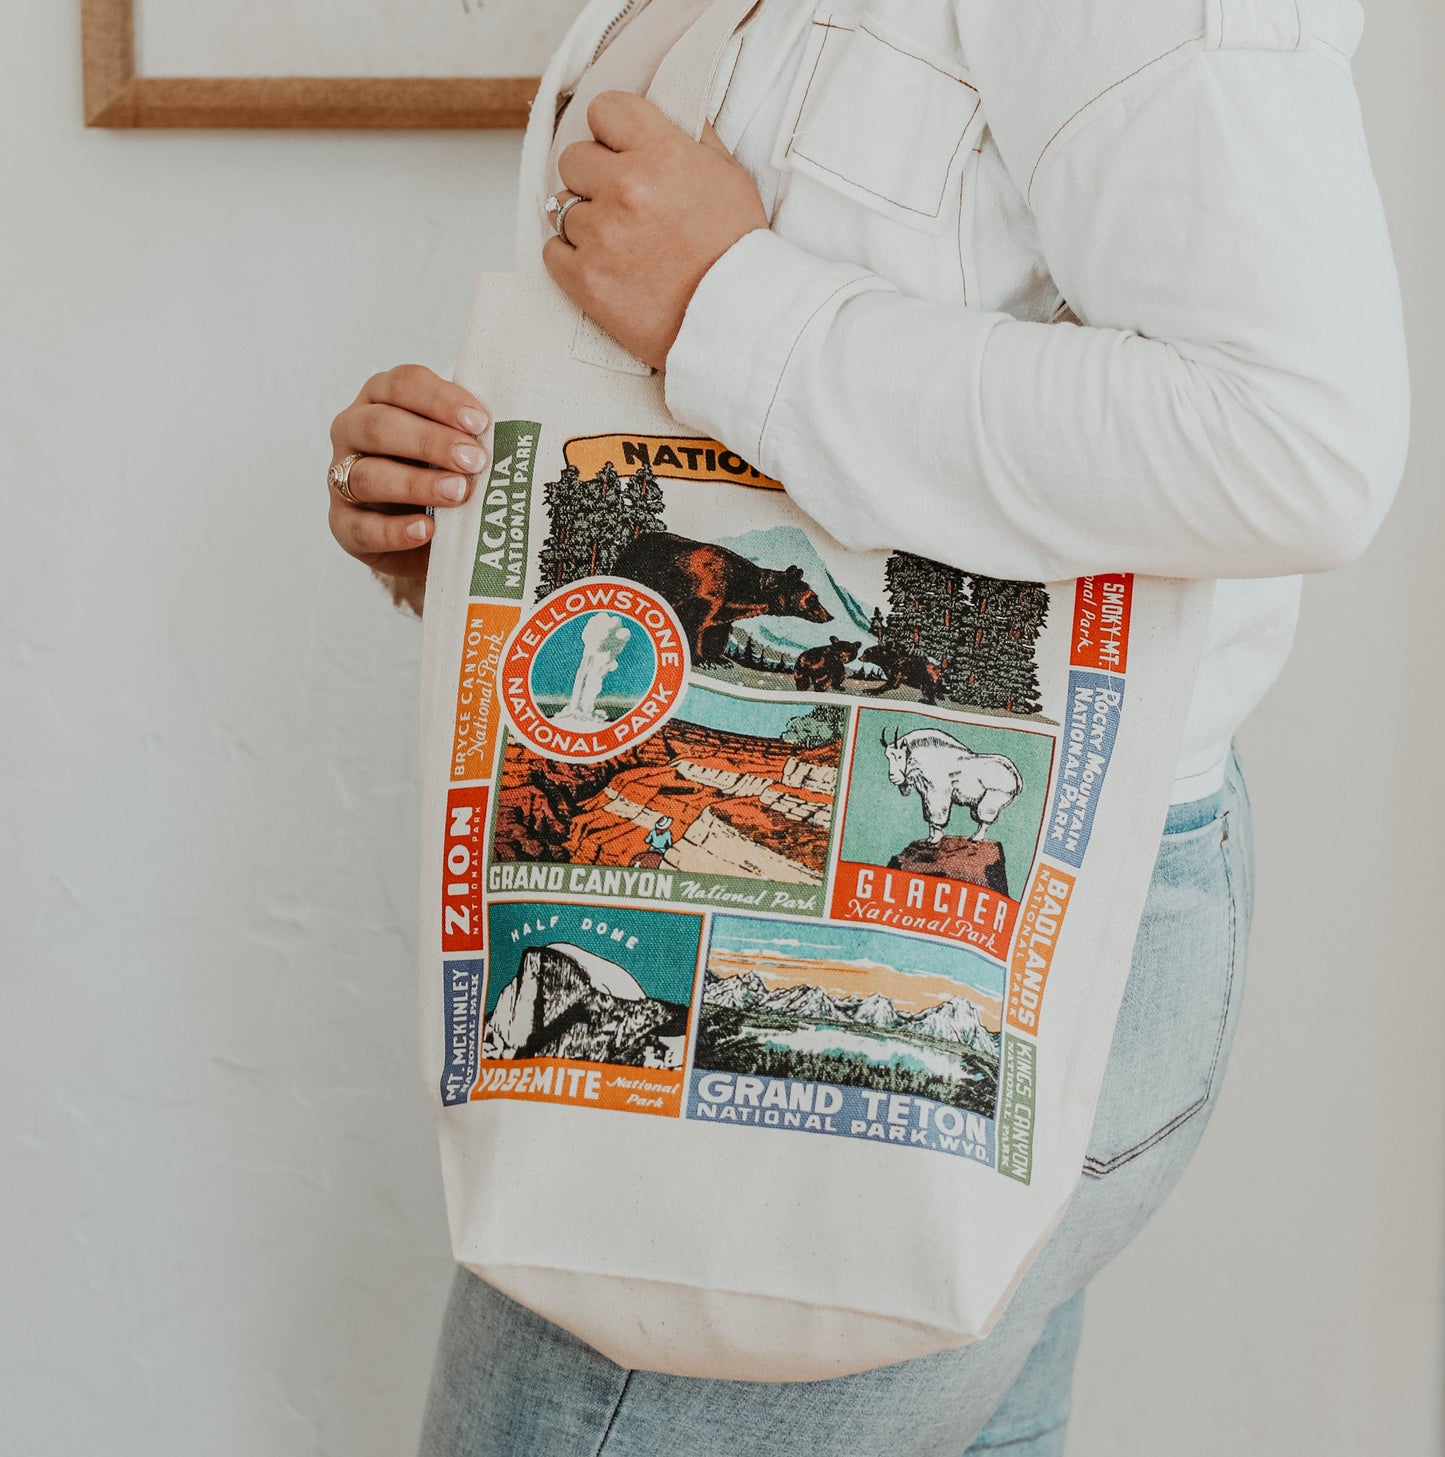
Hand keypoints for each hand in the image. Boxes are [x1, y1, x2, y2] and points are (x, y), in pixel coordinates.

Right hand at [328, 365, 489, 588]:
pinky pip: (363, 527)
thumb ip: (470, 432)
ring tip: (459, 493)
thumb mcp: (455, 443)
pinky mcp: (343, 524)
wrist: (421, 527)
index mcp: (381, 397)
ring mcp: (340, 477)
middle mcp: (353, 431)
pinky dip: (395, 531)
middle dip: (430, 442)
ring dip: (416, 484)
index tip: (480, 421)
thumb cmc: (441, 469)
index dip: (441, 400)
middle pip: (381, 426)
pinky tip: (427, 530)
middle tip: (475, 460)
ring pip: (368, 475)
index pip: (403, 384)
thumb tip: (515, 430)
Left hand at [544, 93, 768, 369]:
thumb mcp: (729, 177)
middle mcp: (627, 188)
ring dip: (586, 221)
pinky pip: (552, 250)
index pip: (605, 109)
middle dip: (594, 177)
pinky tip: (603, 266)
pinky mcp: (584, 279)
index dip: (612, 131)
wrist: (735, 324)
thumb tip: (663, 114)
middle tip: (621, 204)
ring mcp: (601, 235)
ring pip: (561, 206)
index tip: (622, 151)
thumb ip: (690, 137)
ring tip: (620, 243)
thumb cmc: (736, 254)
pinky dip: (570, 258)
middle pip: (573, 157)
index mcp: (663, 154)